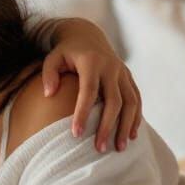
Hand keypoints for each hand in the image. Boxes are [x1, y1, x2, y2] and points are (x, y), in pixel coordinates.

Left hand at [42, 18, 142, 151]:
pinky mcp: (129, 78)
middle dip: (107, 126)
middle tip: (99, 148)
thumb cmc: (66, 53)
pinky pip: (136, 99)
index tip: (76, 134)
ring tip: (119, 148)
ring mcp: (123, 73)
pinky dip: (136, 117)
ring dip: (126, 126)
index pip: (89, 92)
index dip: (83, 113)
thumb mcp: (52, 58)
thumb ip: (49, 74)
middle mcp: (111, 68)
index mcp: (92, 63)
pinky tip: (131, 135)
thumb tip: (48, 94)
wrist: (87, 36)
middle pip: (114, 101)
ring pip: (130, 102)